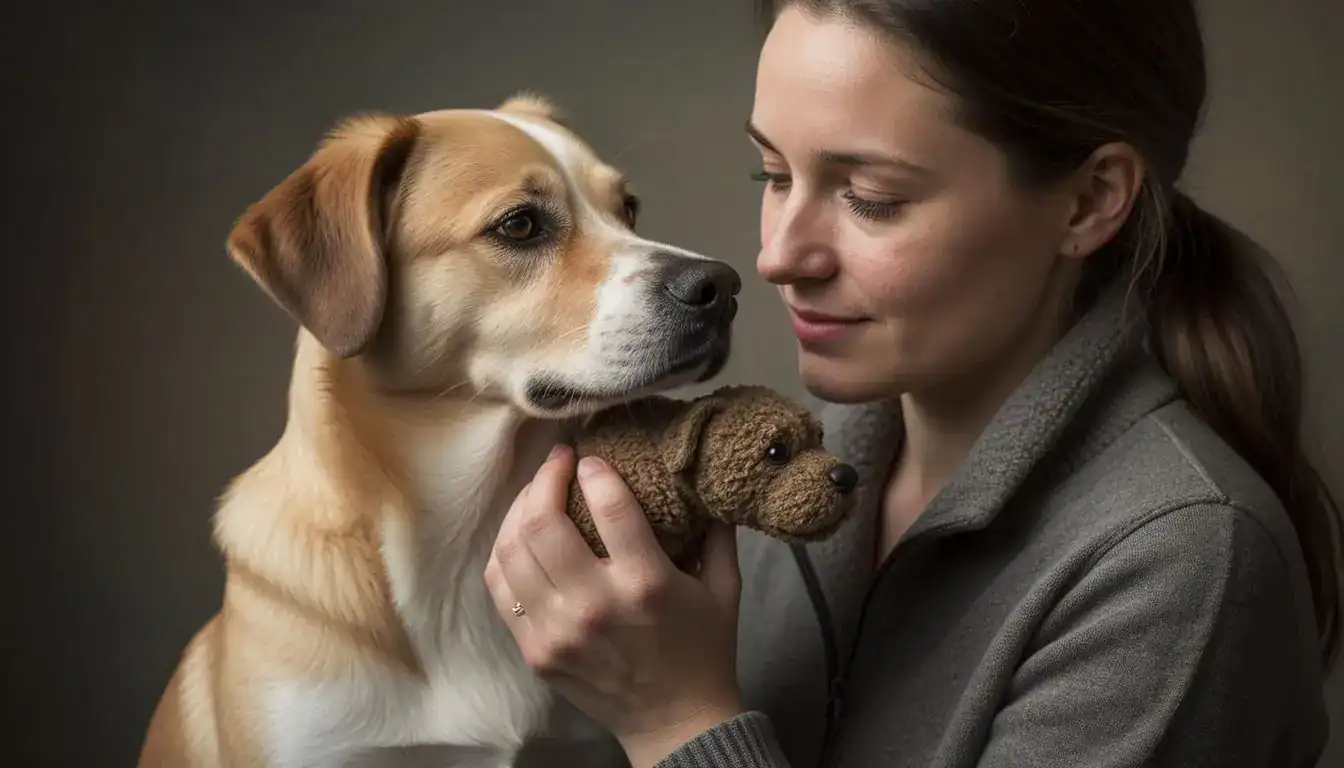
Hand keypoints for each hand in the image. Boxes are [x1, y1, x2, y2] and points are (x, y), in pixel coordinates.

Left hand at [484, 444, 743, 766]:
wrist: (676, 724)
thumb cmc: (704, 650)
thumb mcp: (725, 587)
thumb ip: (717, 530)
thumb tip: (703, 477)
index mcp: (646, 584)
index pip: (610, 507)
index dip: (594, 471)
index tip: (590, 457)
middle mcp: (595, 605)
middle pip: (544, 523)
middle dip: (545, 478)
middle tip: (557, 461)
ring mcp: (557, 630)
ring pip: (512, 550)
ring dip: (519, 510)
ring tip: (535, 493)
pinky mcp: (536, 650)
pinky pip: (501, 587)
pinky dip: (505, 552)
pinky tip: (519, 535)